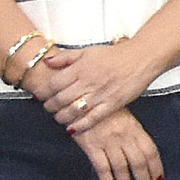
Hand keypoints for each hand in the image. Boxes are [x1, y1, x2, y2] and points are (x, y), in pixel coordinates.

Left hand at [29, 37, 155, 133]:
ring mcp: (100, 94)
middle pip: (61, 98)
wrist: (140, 58)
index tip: (39, 95)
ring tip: (58, 117)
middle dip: (50, 106)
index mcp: (81, 68)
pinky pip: (93, 118)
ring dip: (62, 116)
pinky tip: (72, 128)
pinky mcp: (112, 104)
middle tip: (47, 108)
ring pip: (74, 110)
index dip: (43, 92)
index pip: (54, 83)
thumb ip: (66, 57)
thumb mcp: (87, 51)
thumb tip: (47, 61)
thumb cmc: (114, 55)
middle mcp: (88, 81)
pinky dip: (81, 125)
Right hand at [70, 105, 161, 179]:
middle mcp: (123, 135)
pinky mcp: (91, 146)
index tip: (158, 178)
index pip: (150, 151)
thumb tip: (144, 155)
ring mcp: (107, 141)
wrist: (80, 100)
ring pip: (121, 168)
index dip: (156, 167)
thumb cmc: (103, 109)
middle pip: (138, 163)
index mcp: (134, 128)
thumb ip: (134, 134)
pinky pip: (102, 168)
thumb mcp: (124, 117)